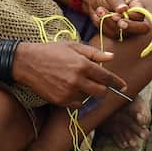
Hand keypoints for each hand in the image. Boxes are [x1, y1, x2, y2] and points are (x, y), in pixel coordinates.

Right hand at [11, 41, 125, 105]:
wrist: (26, 62)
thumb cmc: (50, 51)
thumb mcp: (73, 46)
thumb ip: (94, 53)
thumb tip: (111, 57)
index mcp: (83, 64)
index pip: (106, 77)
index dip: (117, 82)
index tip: (124, 87)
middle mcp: (77, 79)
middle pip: (101, 92)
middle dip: (103, 89)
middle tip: (98, 84)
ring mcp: (68, 91)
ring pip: (89, 98)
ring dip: (88, 92)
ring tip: (77, 82)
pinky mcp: (60, 100)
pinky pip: (77, 104)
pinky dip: (77, 99)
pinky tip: (70, 89)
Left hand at [83, 0, 151, 40]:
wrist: (93, 1)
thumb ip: (117, 2)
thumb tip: (124, 9)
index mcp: (136, 5)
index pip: (141, 15)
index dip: (133, 16)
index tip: (119, 13)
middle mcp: (135, 18)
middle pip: (141, 28)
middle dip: (126, 25)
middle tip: (113, 17)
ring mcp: (127, 27)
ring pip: (123, 32)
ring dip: (108, 22)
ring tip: (100, 10)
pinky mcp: (117, 33)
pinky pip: (112, 34)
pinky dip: (103, 25)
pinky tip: (98, 16)